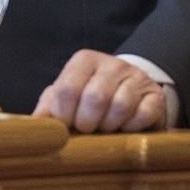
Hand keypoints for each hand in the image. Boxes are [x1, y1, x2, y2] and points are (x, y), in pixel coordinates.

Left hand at [33, 49, 167, 132]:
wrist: (130, 92)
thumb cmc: (90, 98)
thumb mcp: (66, 98)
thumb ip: (48, 108)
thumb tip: (34, 126)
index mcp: (85, 60)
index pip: (67, 89)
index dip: (64, 115)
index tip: (67, 124)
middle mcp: (112, 64)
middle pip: (94, 98)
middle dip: (87, 123)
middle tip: (87, 129)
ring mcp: (136, 77)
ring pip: (120, 106)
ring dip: (109, 126)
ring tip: (105, 128)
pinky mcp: (155, 95)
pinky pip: (143, 115)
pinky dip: (131, 128)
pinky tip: (125, 128)